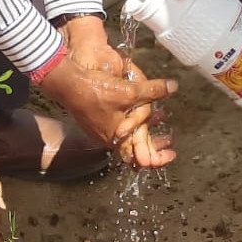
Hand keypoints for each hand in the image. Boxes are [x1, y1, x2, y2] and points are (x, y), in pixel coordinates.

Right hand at [37, 47, 177, 168]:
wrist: (68, 82)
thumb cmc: (96, 91)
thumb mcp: (129, 91)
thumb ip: (152, 91)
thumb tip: (173, 86)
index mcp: (118, 139)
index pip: (142, 158)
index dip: (158, 159)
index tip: (172, 154)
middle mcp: (110, 139)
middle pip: (136, 148)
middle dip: (154, 143)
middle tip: (168, 139)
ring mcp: (102, 130)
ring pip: (128, 136)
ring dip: (144, 130)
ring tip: (159, 120)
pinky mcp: (97, 120)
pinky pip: (119, 127)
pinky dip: (132, 121)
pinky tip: (140, 110)